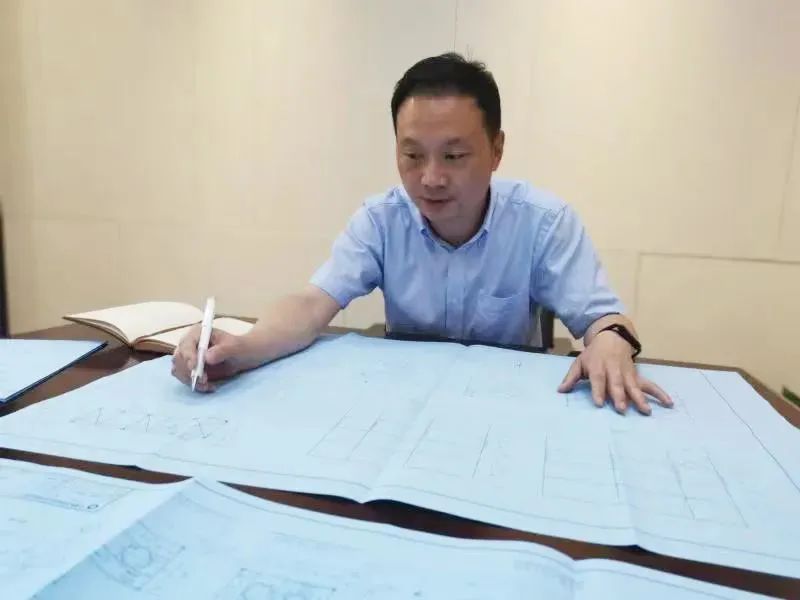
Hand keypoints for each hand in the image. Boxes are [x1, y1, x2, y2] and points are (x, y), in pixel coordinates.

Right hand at [171, 325, 245, 391]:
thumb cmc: (240, 347)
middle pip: (178, 358)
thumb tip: (206, 357)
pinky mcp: (191, 370)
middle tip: (203, 380)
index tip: (194, 367)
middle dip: (188, 371)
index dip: (188, 356)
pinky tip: (208, 387)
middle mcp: (189, 344)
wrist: (243, 356)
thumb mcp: (235, 347)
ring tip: (207, 385)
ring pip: (179, 370)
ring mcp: (188, 357)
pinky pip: (185, 378)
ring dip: (190, 380)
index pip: (186, 344)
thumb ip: (222, 350)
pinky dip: (195, 385)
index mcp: (198, 333)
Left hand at [558, 331, 672, 414]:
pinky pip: (649, 384)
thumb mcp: (579, 363)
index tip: (600, 403)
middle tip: (621, 409)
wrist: (611, 337)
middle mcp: (614, 370)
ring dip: (640, 398)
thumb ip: (571, 378)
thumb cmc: (593, 355)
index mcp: (598, 367)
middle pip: (617, 384)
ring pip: (634, 386)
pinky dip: (659, 393)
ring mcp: (627, 373)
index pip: (598, 380)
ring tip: (646, 411)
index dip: (598, 391)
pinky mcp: (636, 375)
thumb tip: (560, 391)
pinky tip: (668, 403)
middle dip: (619, 396)